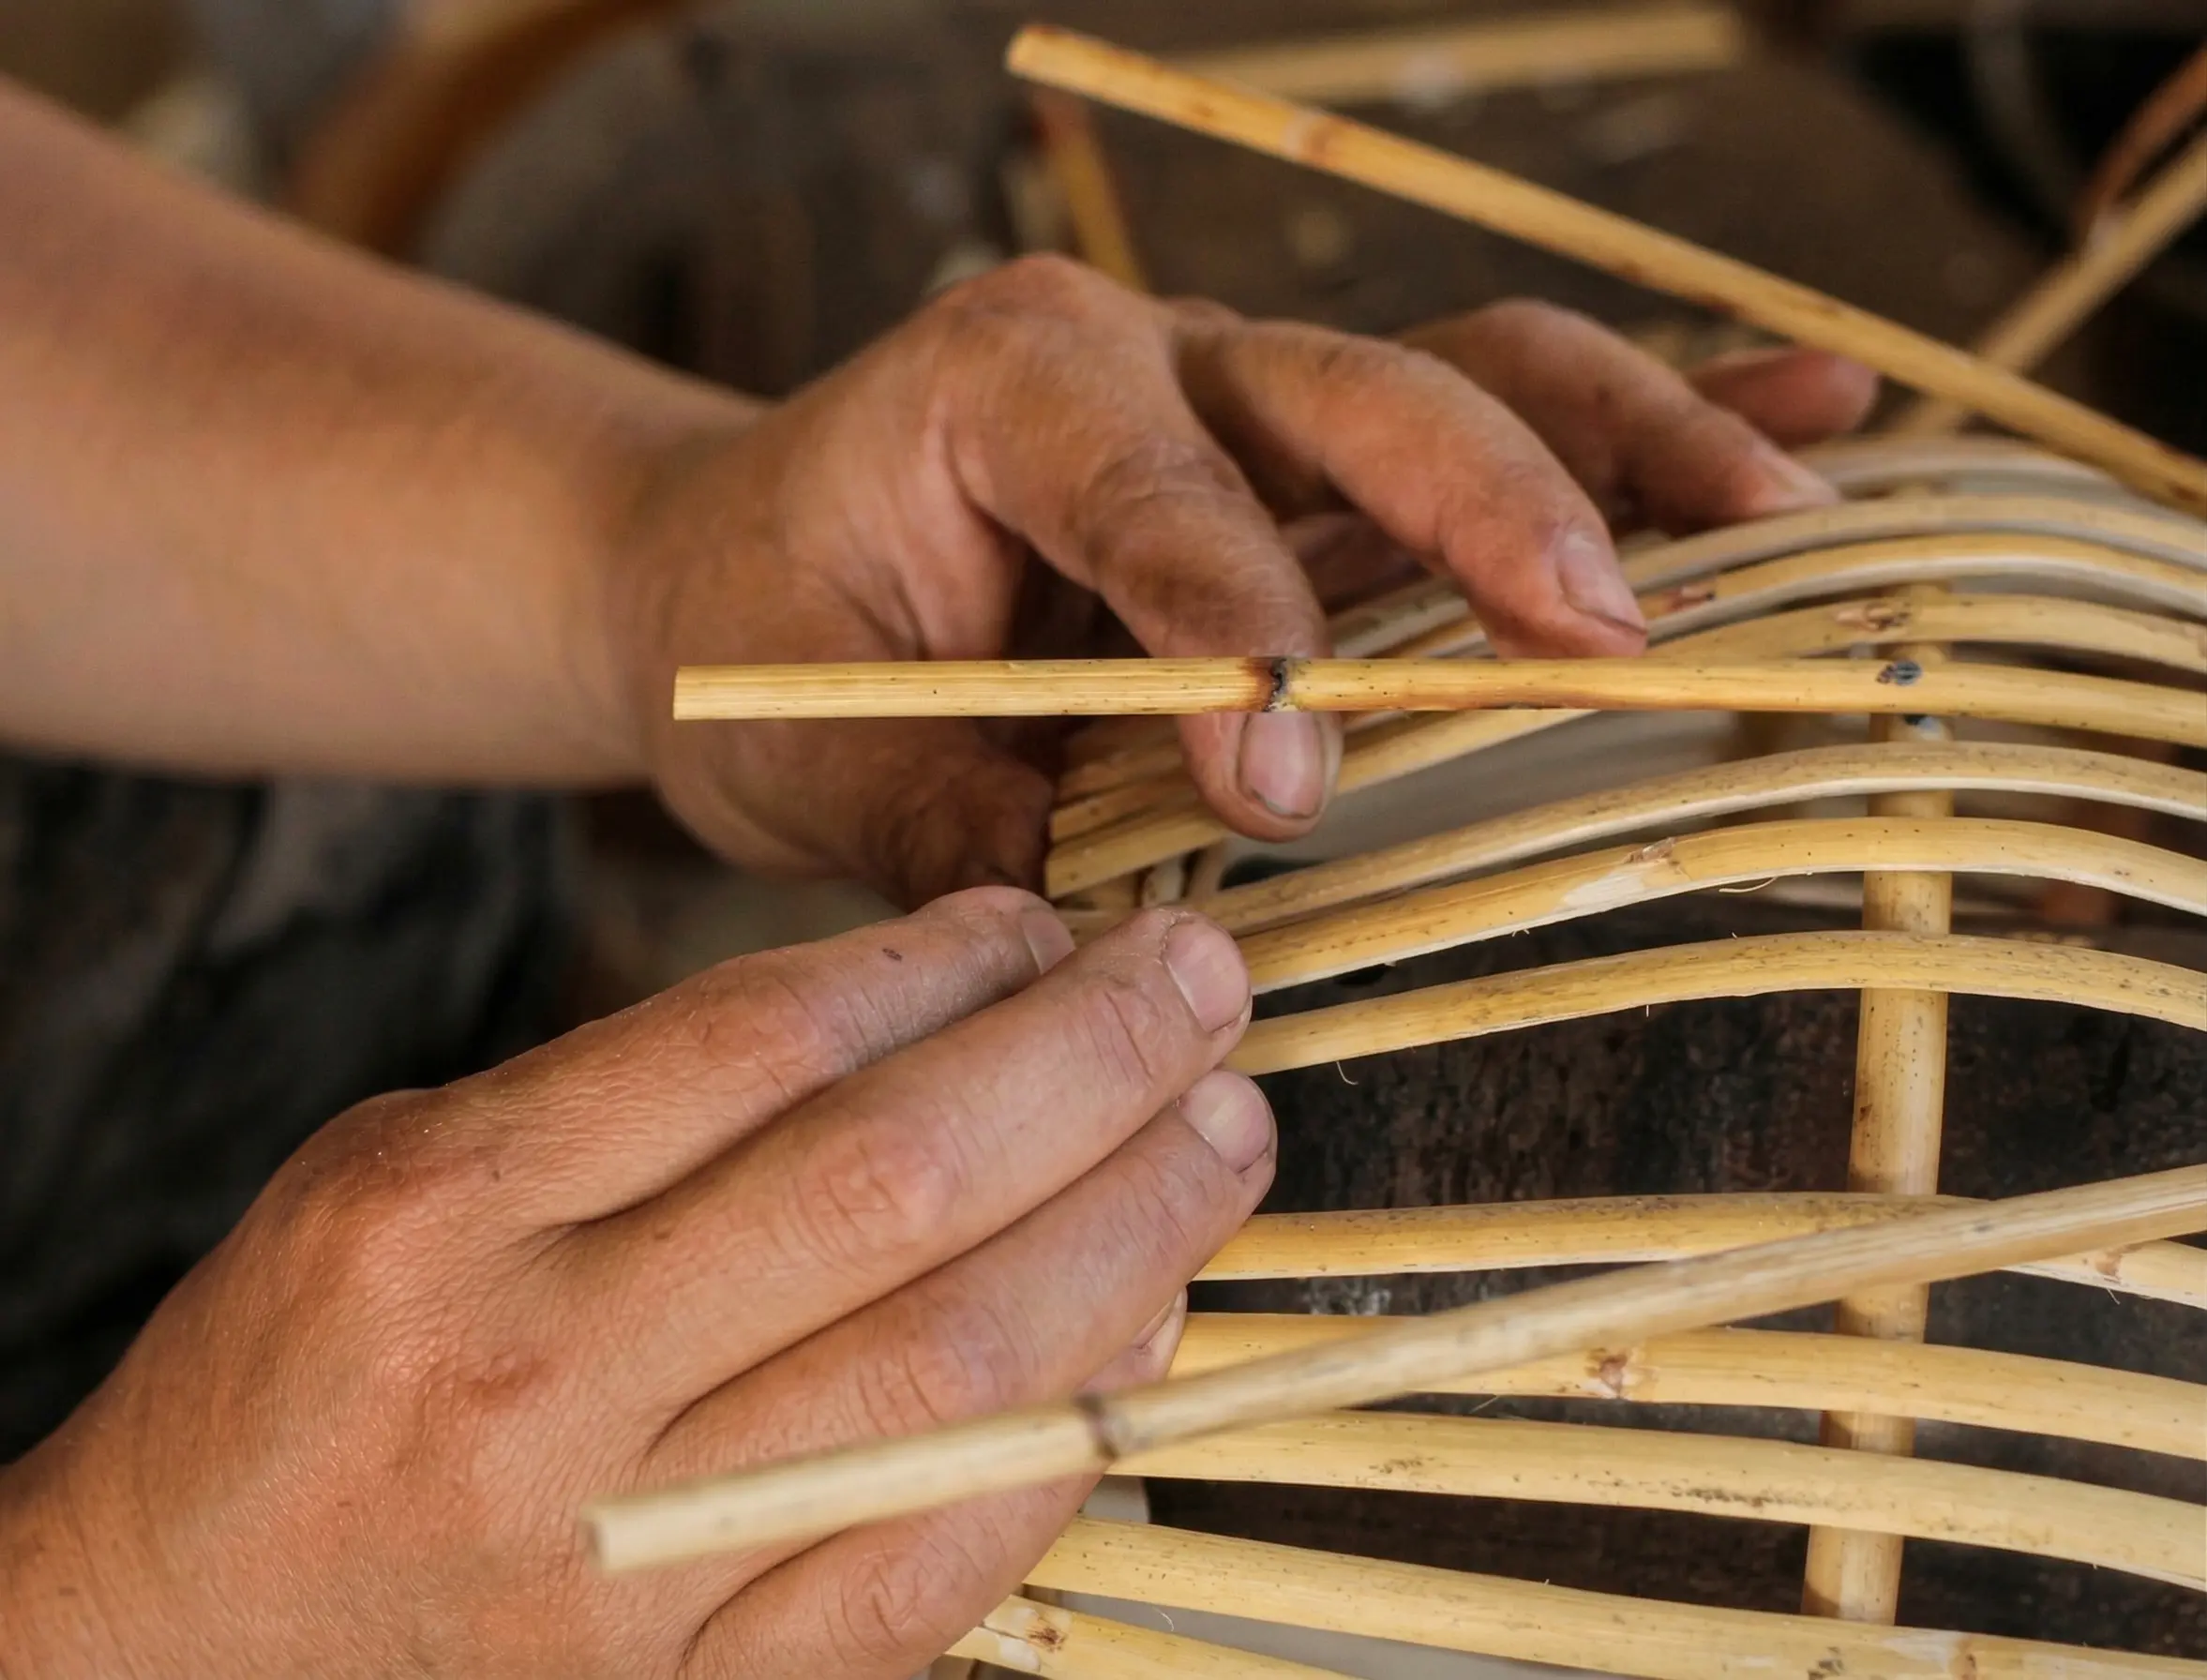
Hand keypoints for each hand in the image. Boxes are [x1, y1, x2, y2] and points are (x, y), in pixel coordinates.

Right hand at [0, 892, 1272, 1677]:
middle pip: (896, 1184)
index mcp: (450, 1207)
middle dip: (1095, 1062)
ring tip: (1224, 1133)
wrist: (171, 1653)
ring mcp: (622, 1565)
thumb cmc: (310, 1376)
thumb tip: (943, 1019)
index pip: (768, 1039)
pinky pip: (934, 1566)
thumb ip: (648, 1101)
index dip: (951, 962)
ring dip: (1133, 1230)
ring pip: (953, 1371)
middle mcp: (537, 1377)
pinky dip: (1071, 1436)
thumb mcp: (413, 1168)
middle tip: (1204, 984)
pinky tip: (1149, 1333)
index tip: (1050, 923)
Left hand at [608, 258, 1876, 906]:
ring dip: (1629, 446)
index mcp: (1006, 382)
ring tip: (1784, 513)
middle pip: (1360, 390)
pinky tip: (1800, 428)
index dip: (1231, 629)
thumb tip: (1080, 927)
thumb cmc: (767, 635)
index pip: (1152, 492)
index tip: (1282, 775)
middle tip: (1606, 632)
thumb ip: (934, 817)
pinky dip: (1640, 430)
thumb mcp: (799, 740)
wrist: (746, 563)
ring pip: (1467, 380)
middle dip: (1488, 506)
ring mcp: (1255, 404)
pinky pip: (1492, 423)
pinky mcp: (1317, 475)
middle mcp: (1158, 356)